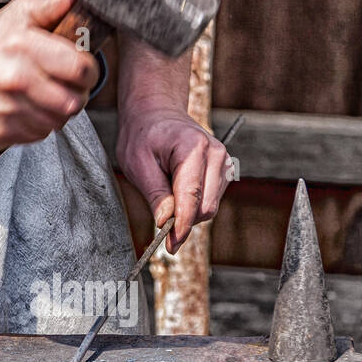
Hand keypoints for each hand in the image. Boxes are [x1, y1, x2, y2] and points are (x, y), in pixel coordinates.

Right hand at [0, 0, 99, 148]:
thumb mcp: (16, 14)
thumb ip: (48, 7)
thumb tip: (73, 1)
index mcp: (23, 47)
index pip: (81, 69)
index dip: (89, 70)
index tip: (83, 69)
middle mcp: (14, 80)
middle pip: (74, 102)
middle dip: (77, 94)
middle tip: (68, 86)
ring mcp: (6, 110)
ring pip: (57, 122)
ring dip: (57, 111)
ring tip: (45, 96)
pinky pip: (37, 136)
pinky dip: (38, 124)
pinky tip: (27, 108)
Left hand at [115, 104, 231, 252]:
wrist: (156, 114)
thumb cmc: (143, 136)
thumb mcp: (137, 164)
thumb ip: (155, 194)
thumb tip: (167, 224)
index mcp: (193, 148)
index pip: (192, 196)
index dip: (181, 226)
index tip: (170, 247)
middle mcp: (216, 154)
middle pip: (205, 207)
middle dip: (183, 220)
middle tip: (158, 218)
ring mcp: (224, 162)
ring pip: (209, 208)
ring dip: (187, 212)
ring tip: (166, 188)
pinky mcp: (224, 171)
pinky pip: (210, 202)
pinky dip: (193, 205)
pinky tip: (177, 187)